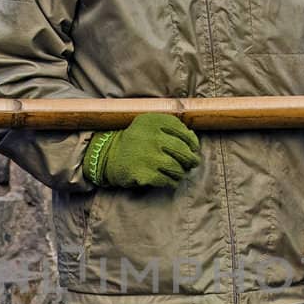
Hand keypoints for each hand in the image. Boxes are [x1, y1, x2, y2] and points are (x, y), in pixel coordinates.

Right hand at [85, 113, 200, 188]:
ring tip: (178, 173)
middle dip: (191, 160)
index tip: (194, 149)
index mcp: (154, 121)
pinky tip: (169, 181)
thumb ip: (172, 128)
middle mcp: (151, 137)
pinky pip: (167, 181)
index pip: (183, 132)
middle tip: (192, 163)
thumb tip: (194, 140)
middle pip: (183, 151)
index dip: (193, 143)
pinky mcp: (145, 173)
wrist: (108, 156)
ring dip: (181, 172)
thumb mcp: (150, 126)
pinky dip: (171, 182)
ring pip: (177, 168)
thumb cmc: (136, 140)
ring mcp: (148, 156)